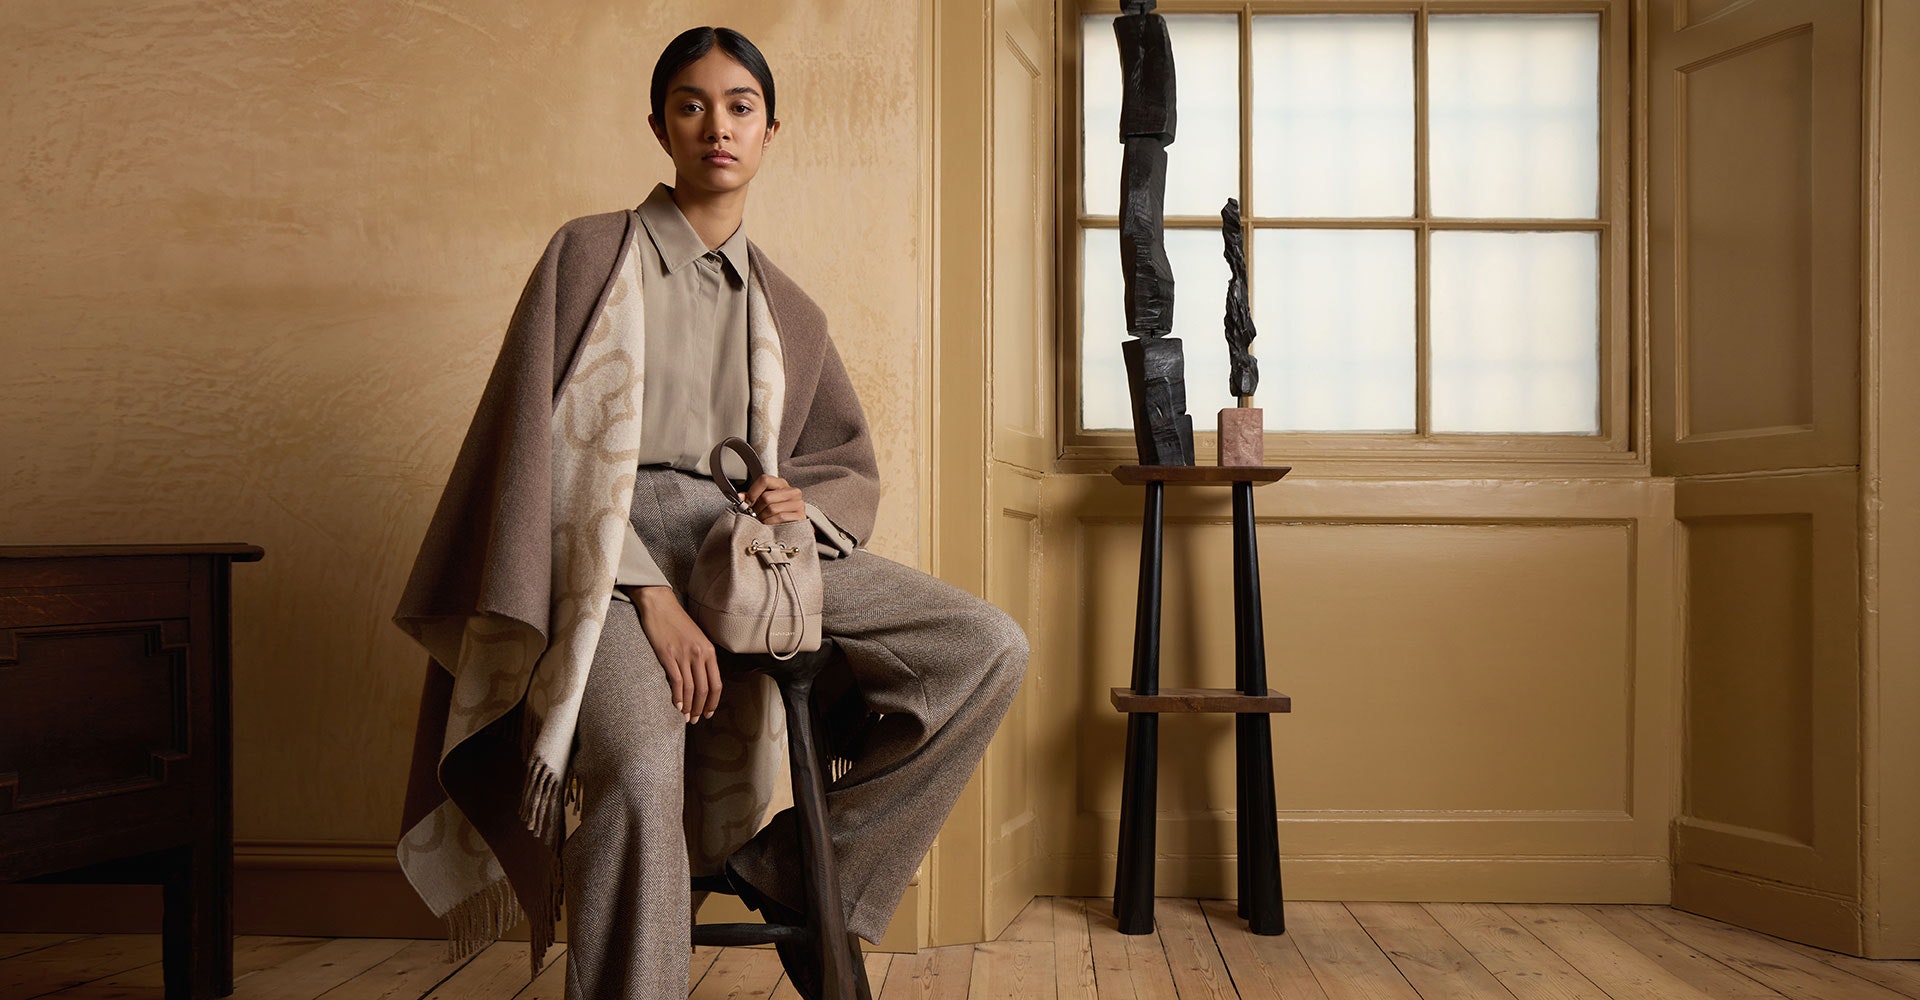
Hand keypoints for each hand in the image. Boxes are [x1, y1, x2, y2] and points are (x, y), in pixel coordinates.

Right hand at [630, 586, 719, 722]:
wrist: (659, 604)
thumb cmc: (676, 621)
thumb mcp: (696, 638)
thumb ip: (700, 656)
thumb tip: (701, 678)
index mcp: (708, 650)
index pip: (716, 683)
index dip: (713, 701)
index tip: (709, 713)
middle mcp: (699, 654)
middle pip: (705, 689)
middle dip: (701, 708)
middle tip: (695, 720)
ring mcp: (684, 655)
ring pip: (692, 688)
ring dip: (689, 706)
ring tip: (685, 716)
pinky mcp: (668, 655)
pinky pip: (677, 681)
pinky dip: (678, 696)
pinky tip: (677, 705)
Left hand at [742, 474, 805, 524]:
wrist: (795, 523)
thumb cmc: (778, 511)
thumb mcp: (765, 501)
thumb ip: (752, 497)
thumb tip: (740, 497)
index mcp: (781, 484)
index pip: (764, 480)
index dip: (753, 492)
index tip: (748, 502)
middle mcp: (792, 491)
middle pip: (766, 497)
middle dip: (757, 509)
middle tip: (755, 515)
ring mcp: (798, 503)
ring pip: (772, 509)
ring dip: (763, 517)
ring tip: (762, 520)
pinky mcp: (800, 515)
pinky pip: (780, 518)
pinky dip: (770, 523)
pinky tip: (769, 524)